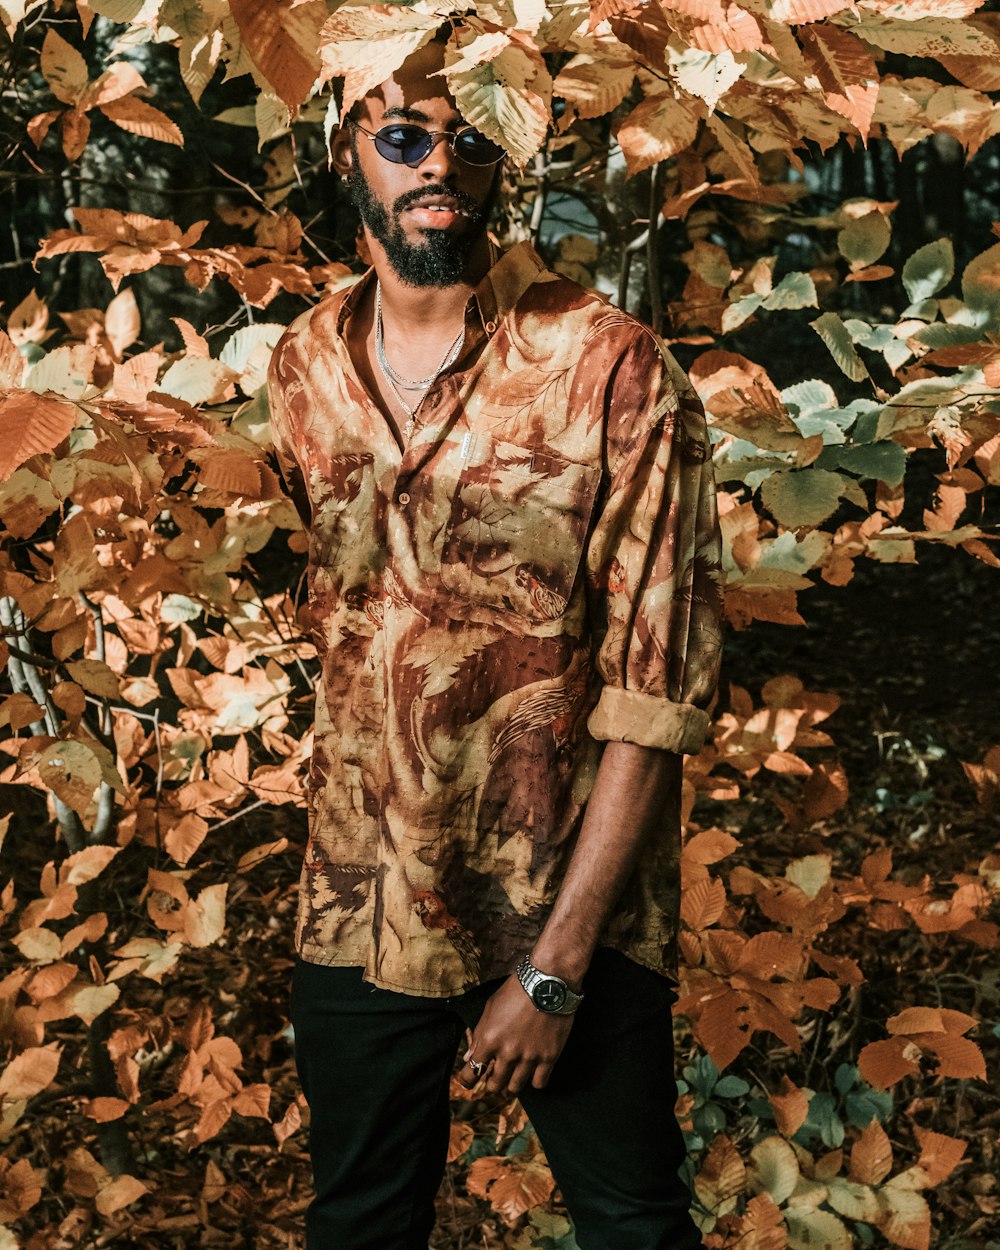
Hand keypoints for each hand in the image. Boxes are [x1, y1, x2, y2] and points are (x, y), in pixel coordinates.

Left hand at [459, 975, 574, 1095]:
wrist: (548, 981)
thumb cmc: (516, 991)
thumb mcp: (490, 1008)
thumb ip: (478, 1035)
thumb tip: (468, 1058)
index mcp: (489, 1039)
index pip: (471, 1073)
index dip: (467, 1080)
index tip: (470, 1080)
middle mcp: (508, 1052)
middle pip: (494, 1085)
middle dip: (491, 1082)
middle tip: (495, 1075)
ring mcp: (529, 1057)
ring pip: (515, 1088)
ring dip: (511, 1084)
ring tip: (515, 1073)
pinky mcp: (549, 1057)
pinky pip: (539, 1083)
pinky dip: (534, 1080)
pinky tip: (533, 1071)